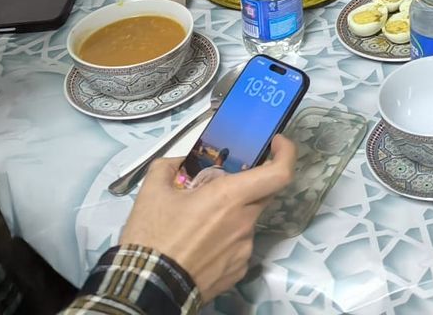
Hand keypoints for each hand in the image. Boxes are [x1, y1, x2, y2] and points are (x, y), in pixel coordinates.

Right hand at [119, 135, 296, 300]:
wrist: (147, 288)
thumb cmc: (152, 237)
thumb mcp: (151, 192)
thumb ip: (169, 167)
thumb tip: (180, 162)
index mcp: (230, 197)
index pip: (279, 173)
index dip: (286, 154)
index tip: (276, 145)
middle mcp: (245, 222)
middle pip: (260, 195)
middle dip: (244, 188)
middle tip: (217, 191)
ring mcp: (244, 249)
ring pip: (246, 222)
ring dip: (230, 218)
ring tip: (197, 226)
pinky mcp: (238, 271)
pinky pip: (238, 247)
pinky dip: (225, 241)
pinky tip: (200, 247)